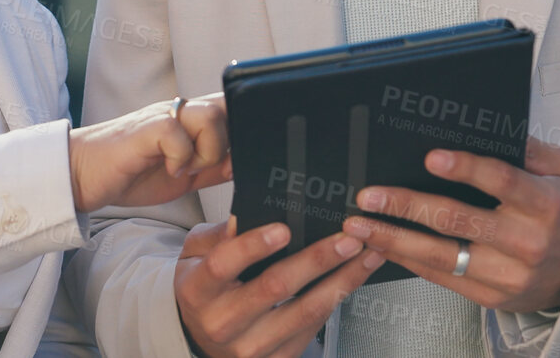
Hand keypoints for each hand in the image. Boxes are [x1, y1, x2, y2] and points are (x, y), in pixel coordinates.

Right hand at [68, 93, 231, 211]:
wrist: (82, 175)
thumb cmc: (130, 173)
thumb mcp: (182, 175)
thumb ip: (211, 168)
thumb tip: (241, 164)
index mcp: (189, 120)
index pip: (229, 107)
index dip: (242, 129)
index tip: (233, 160)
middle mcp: (177, 112)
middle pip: (226, 108)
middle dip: (226, 145)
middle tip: (203, 168)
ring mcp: (161, 118)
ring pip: (209, 115)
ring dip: (207, 150)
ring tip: (187, 169)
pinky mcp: (144, 130)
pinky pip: (176, 132)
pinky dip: (181, 157)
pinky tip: (170, 171)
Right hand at [176, 218, 381, 357]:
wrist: (202, 338)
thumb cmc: (204, 291)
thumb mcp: (195, 255)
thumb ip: (219, 235)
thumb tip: (243, 216)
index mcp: (198, 291)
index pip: (223, 266)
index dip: (253, 246)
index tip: (283, 229)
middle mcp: (223, 323)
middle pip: (275, 288)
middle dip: (317, 259)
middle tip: (346, 239)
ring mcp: (251, 346)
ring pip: (304, 311)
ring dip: (341, 281)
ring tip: (364, 256)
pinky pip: (314, 327)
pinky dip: (336, 300)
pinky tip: (351, 279)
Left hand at [341, 137, 559, 311]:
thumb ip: (530, 149)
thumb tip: (491, 126)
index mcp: (545, 204)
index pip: (501, 181)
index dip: (465, 168)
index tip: (429, 157)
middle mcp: (526, 242)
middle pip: (457, 220)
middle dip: (406, 206)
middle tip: (369, 195)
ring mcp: (508, 274)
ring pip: (441, 255)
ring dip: (393, 239)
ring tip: (360, 225)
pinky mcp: (493, 297)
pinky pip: (442, 278)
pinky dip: (408, 261)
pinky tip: (382, 246)